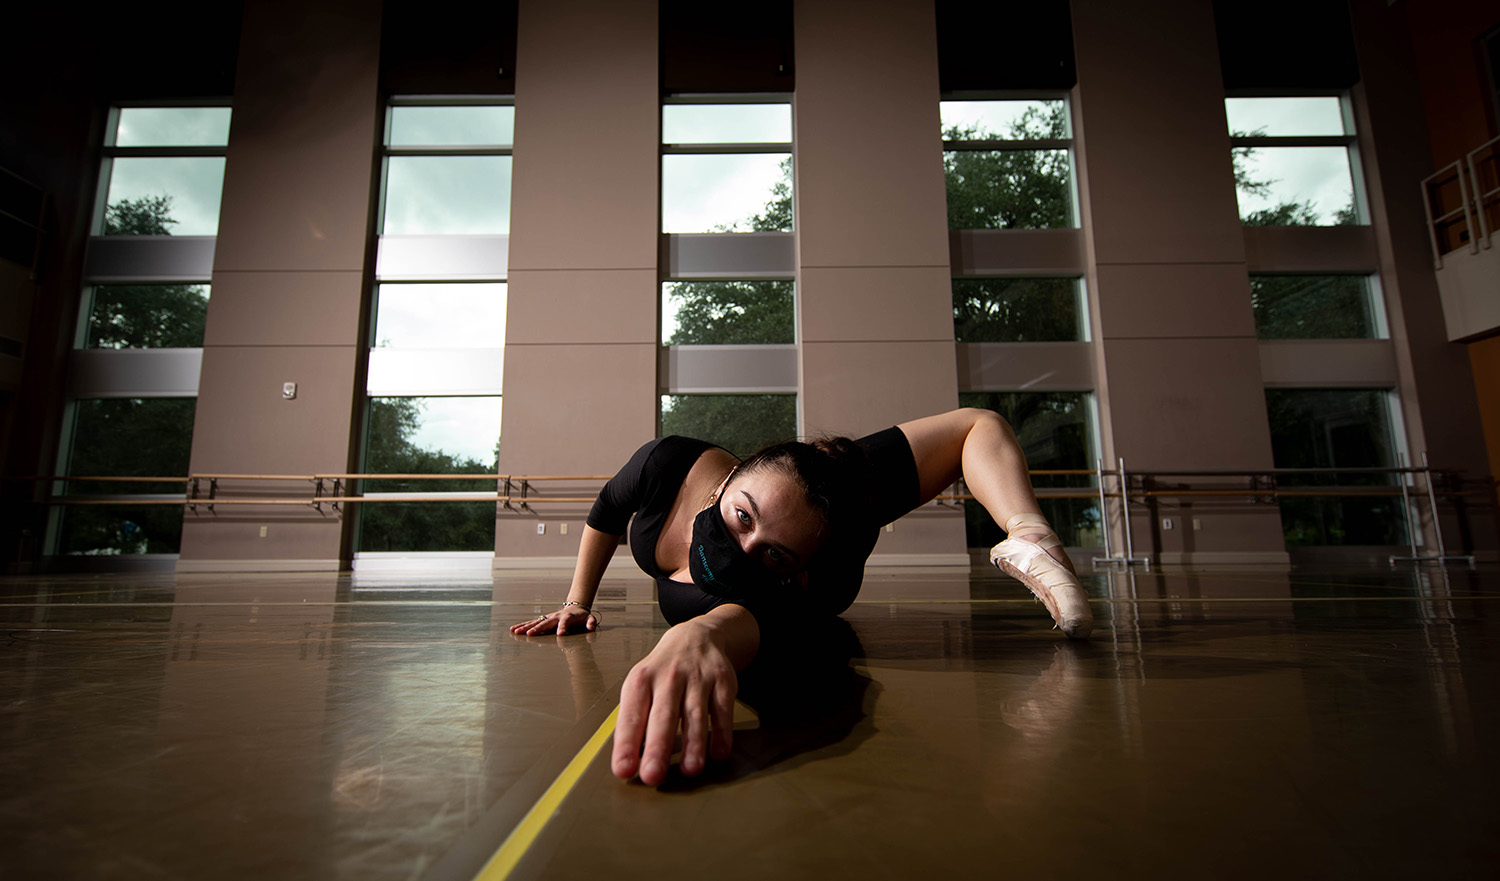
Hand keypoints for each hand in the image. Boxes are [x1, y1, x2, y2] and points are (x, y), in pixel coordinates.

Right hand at [509, 604, 596, 635]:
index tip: (560, 635)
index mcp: (568, 617)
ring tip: (516, 632)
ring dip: (526, 627)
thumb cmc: (582, 616)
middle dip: (538, 629)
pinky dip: (523, 626)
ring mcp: (548, 617)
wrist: (575, 607)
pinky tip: (514, 629)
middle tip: (529, 635)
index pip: (565, 622)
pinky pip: (532, 622)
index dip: (563, 628)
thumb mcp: (590, 619)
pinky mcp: (543, 619)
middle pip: (546, 623)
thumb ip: (591, 623)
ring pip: (536, 622)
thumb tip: (591, 627)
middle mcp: (556, 616)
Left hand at [611, 618, 736, 784]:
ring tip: (690, 770)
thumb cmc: (661, 673)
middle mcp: (668, 676)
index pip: (631, 715)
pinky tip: (718, 754)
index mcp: (641, 680)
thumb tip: (628, 760)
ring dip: (694, 744)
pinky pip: (723, 709)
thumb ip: (634, 721)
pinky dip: (723, 733)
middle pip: (663, 715)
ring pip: (695, 714)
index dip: (626, 744)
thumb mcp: (641, 688)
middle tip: (652, 775)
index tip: (623, 769)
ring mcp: (697, 677)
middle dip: (657, 747)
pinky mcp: (722, 680)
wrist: (694, 638)